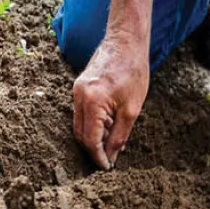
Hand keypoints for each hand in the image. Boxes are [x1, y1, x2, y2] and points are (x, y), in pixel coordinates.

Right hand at [72, 34, 148, 169]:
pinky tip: (108, 124)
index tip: (107, 167)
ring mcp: (76, 91)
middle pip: (80, 134)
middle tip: (109, 158)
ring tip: (111, 140)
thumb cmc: (133, 71)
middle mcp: (79, 97)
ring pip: (78, 124)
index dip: (98, 156)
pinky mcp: (78, 87)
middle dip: (93, 149)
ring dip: (93, 136)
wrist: (126, 41)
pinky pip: (81, 112)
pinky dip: (92, 123)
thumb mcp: (132, 109)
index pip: (90, 139)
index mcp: (92, 102)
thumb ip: (119, 135)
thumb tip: (111, 156)